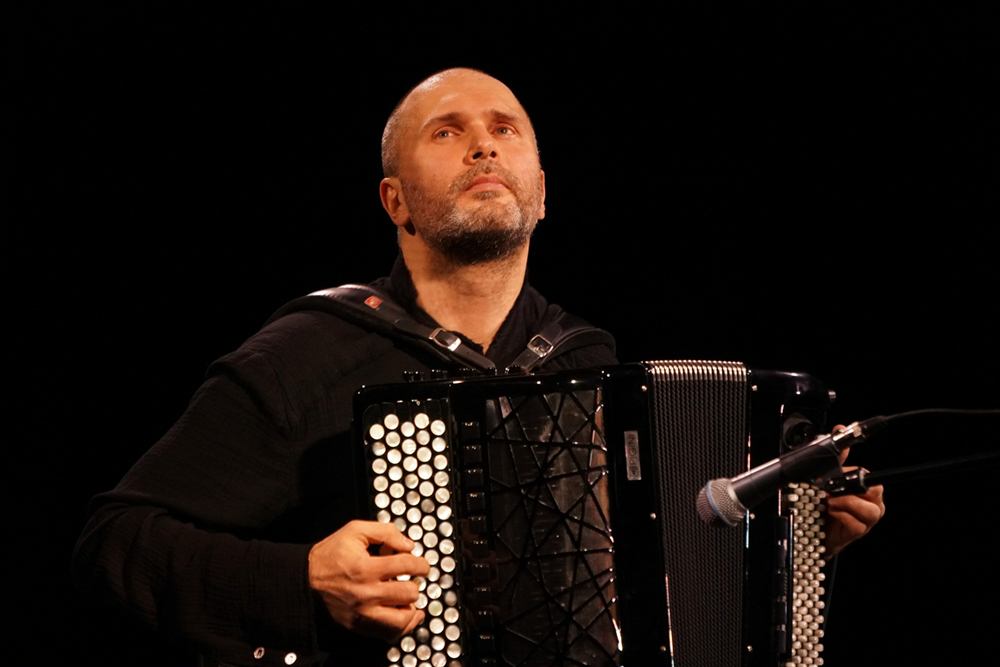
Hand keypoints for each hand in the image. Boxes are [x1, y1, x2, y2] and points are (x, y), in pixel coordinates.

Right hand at [308, 520, 429, 639]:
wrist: (306, 579)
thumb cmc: (331, 554)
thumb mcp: (355, 531)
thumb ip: (385, 532)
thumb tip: (408, 545)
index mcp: (366, 568)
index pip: (407, 566)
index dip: (420, 564)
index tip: (421, 565)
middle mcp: (366, 593)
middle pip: (408, 593)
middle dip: (416, 584)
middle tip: (413, 579)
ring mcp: (363, 613)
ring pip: (402, 619)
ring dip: (412, 607)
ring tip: (409, 597)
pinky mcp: (359, 625)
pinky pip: (388, 633)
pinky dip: (402, 625)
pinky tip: (405, 613)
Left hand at [824, 426, 885, 554]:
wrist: (817, 529)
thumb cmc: (827, 503)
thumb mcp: (830, 477)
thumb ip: (837, 456)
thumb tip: (840, 429)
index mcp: (867, 490)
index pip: (873, 479)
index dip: (860, 474)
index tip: (847, 472)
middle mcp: (871, 504)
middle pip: (875, 492)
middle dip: (852, 488)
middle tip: (833, 488)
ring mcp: (866, 520)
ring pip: (870, 511)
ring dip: (847, 503)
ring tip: (830, 500)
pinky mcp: (857, 533)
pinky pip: (857, 524)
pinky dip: (842, 516)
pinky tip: (831, 511)